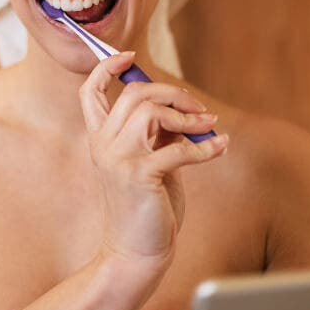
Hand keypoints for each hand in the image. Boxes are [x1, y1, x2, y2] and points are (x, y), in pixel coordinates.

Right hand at [79, 52, 227, 262]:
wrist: (135, 254)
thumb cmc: (145, 210)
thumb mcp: (148, 163)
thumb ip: (155, 135)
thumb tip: (180, 111)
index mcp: (99, 140)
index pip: (89, 90)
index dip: (106, 66)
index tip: (128, 55)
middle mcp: (103, 145)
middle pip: (133, 93)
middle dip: (171, 93)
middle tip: (197, 110)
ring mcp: (118, 160)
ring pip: (152, 112)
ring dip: (188, 118)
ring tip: (209, 130)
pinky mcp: (140, 176)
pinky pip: (179, 147)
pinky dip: (206, 146)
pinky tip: (220, 148)